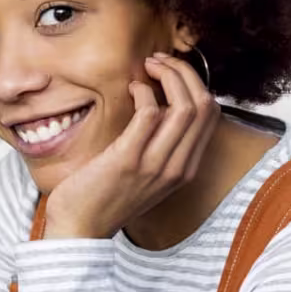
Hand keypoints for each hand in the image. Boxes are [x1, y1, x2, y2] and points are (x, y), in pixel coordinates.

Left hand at [43, 54, 220, 238]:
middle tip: (159, 61)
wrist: (79, 230)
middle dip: (184, 72)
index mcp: (185, 169)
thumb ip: (159, 146)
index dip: (194, 83)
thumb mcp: (146, 174)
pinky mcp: (129, 160)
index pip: (210, 115)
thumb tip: (161, 104)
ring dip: (168, 75)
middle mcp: (177, 168)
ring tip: (148, 67)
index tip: (171, 72)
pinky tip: (131, 89)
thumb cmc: (106, 197)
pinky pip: (150, 113)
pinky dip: (143, 91)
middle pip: (204, 105)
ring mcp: (155, 165)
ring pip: (185, 107)